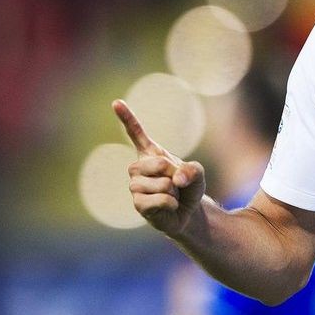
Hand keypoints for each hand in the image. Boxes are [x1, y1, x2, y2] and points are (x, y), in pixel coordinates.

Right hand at [113, 99, 205, 236]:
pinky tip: (168, 206)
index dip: (127, 117)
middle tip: (176, 184)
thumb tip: (175, 180)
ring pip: (163, 184)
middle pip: (160, 164)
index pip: (136, 133)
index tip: (116, 102)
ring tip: (170, 195)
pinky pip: (162, 200)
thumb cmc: (188, 188)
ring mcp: (135, 186)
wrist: (187, 212)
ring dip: (174, 191)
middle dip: (176, 174)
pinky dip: (172, 203)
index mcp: (150, 153)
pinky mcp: (138, 204)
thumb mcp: (197, 173)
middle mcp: (137, 167)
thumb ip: (192, 170)